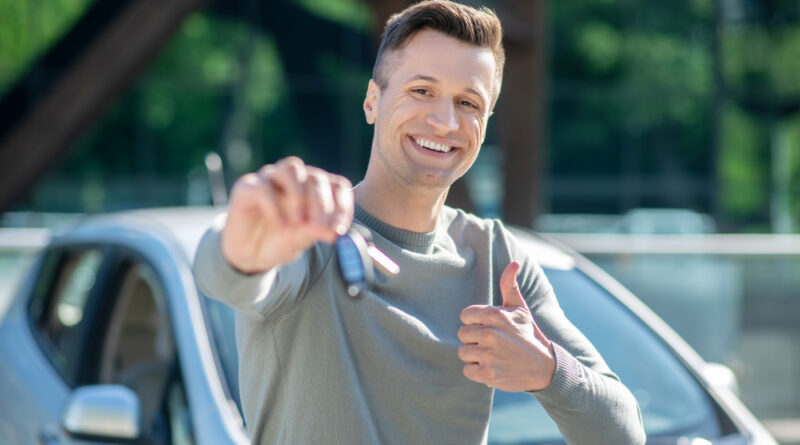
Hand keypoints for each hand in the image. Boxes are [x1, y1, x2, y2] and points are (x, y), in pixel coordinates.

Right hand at [221, 156, 353, 273]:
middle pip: (316, 178)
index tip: (339, 230)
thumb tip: (333, 231)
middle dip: (322, 205)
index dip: (343, 206)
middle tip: (320, 228)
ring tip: (298, 222)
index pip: (338, 186)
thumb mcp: (302, 240)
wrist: (249, 255)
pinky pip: (263, 187)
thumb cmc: (281, 241)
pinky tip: (279, 226)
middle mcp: (295, 179)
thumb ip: (316, 231)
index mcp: (315, 189)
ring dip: (300, 195)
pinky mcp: (247, 187)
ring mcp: (271, 179)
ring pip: (292, 167)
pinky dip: (275, 207)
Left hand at [457, 261, 555, 391]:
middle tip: (493, 344)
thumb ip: (509, 285)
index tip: (489, 328)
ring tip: (493, 356)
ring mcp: (489, 354)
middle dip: (474, 339)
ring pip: (463, 352)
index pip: (465, 316)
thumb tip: (514, 263)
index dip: (475, 322)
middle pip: (462, 334)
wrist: (545, 368)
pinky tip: (493, 367)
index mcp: (495, 314)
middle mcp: (490, 333)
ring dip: (475, 356)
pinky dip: (478, 372)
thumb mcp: (520, 309)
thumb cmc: (528, 335)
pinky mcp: (488, 374)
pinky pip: (467, 370)